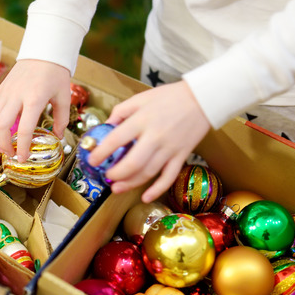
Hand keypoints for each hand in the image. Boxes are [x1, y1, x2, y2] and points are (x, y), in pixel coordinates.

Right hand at [0, 59, 70, 160]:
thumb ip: (61, 119)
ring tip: (4, 146)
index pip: (23, 129)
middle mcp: (16, 96)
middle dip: (3, 144)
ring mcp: (6, 91)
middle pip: (1, 126)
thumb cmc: (55, 74)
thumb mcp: (63, 97)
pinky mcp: (1, 88)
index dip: (21, 147)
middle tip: (11, 154)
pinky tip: (0, 130)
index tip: (22, 159)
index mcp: (34, 99)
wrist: (43, 51)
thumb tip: (57, 137)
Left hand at [87, 80, 210, 202]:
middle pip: (132, 163)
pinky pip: (168, 177)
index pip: (116, 140)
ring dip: (130, 184)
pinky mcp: (181, 156)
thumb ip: (121, 111)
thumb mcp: (141, 97)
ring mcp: (169, 148)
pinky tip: (145, 197)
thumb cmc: (170, 97)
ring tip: (116, 188)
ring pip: (148, 173)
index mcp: (142, 120)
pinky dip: (157, 190)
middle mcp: (155, 136)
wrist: (202, 99)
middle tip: (106, 177)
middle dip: (116, 174)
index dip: (101, 153)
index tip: (92, 161)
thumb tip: (107, 126)